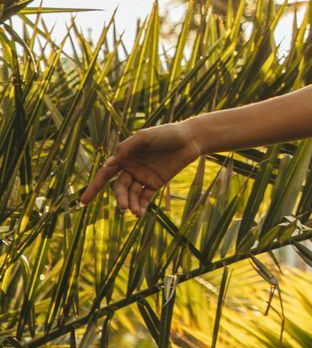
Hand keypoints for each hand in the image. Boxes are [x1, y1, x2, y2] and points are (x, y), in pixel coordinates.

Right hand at [79, 122, 203, 216]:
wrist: (190, 139)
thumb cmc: (167, 133)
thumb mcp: (145, 137)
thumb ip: (127, 148)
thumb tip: (108, 164)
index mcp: (124, 156)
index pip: (105, 174)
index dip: (94, 188)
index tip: (83, 202)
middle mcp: (131, 168)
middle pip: (119, 188)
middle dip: (120, 198)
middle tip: (124, 207)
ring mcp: (143, 176)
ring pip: (131, 194)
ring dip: (130, 204)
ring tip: (134, 212)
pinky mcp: (155, 183)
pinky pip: (144, 197)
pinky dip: (140, 206)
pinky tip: (139, 214)